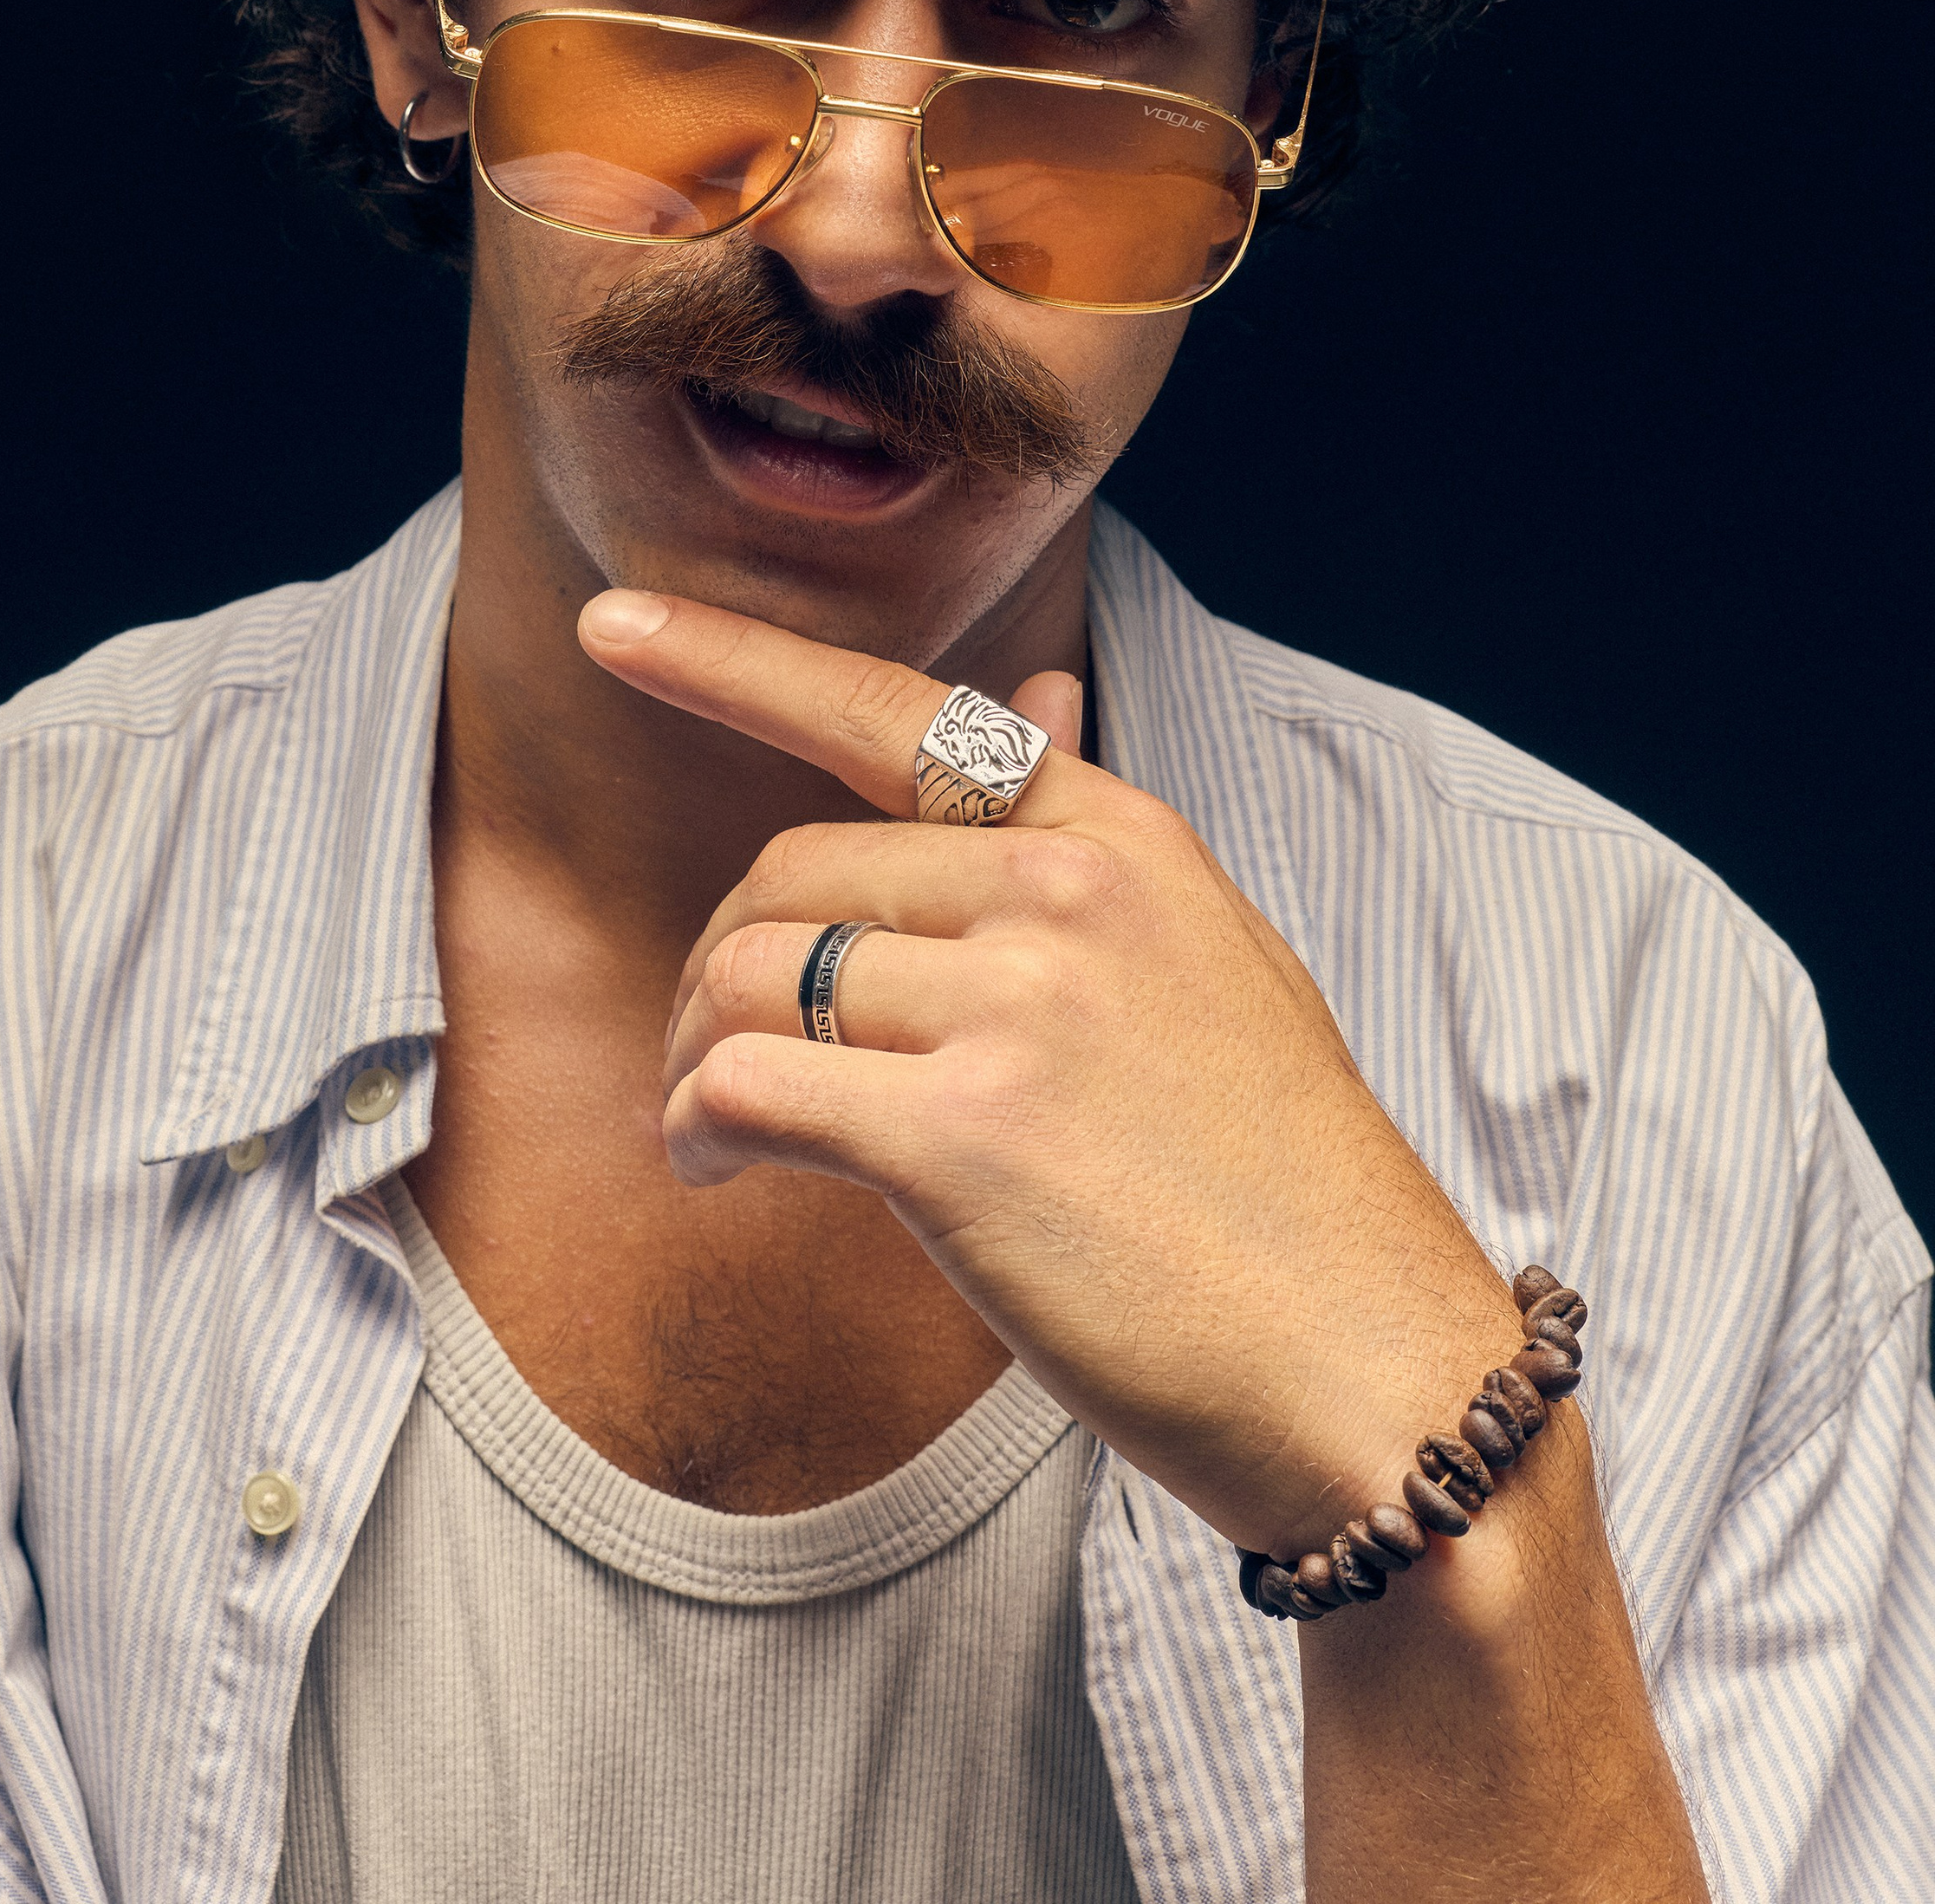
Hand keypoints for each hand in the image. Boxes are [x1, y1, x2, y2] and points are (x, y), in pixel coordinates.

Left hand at [579, 587, 1523, 1562]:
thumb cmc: (1289, 1193)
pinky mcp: (962, 1139)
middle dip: (717, 971)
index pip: (898, 714)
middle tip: (714, 1067)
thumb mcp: (1219, 966)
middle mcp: (1066, 894)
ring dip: (692, 1061)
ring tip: (712, 1138)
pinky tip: (716, 1176)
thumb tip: (1035, 685)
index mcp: (1122, 840)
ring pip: (748, 977)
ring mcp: (1019, 1008)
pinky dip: (696, 1132)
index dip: (735, 661)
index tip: (617, 623)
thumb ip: (1096, 845)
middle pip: (789, 874)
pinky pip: (744, 1089)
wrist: (1379, 1373)